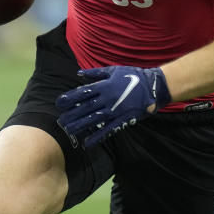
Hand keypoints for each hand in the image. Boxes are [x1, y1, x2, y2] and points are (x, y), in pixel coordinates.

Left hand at [56, 65, 171, 146]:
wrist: (153, 86)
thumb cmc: (133, 76)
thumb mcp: (114, 70)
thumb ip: (95, 73)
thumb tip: (79, 74)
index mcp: (104, 85)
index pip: (83, 93)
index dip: (70, 98)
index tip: (59, 104)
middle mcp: (107, 98)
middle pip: (85, 108)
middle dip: (72, 115)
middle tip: (60, 122)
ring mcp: (115, 110)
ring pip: (94, 119)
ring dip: (80, 126)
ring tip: (69, 132)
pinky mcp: (123, 120)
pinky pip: (108, 130)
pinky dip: (97, 137)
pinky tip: (87, 143)